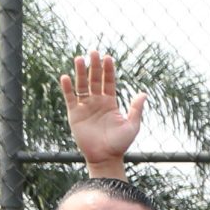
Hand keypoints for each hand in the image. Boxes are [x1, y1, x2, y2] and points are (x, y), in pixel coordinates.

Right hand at [59, 51, 146, 173]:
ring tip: (79, 59)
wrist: (105, 157)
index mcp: (110, 103)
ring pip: (81, 85)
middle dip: (94, 66)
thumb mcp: (132, 125)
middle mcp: (97, 102)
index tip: (108, 57)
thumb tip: (144, 93)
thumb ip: (136, 109)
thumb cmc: (120, 143)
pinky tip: (66, 77)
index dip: (108, 70)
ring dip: (80, 72)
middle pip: (95, 80)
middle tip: (93, 52)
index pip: (109, 82)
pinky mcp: (74, 114)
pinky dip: (67, 88)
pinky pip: (70, 98)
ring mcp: (85, 106)